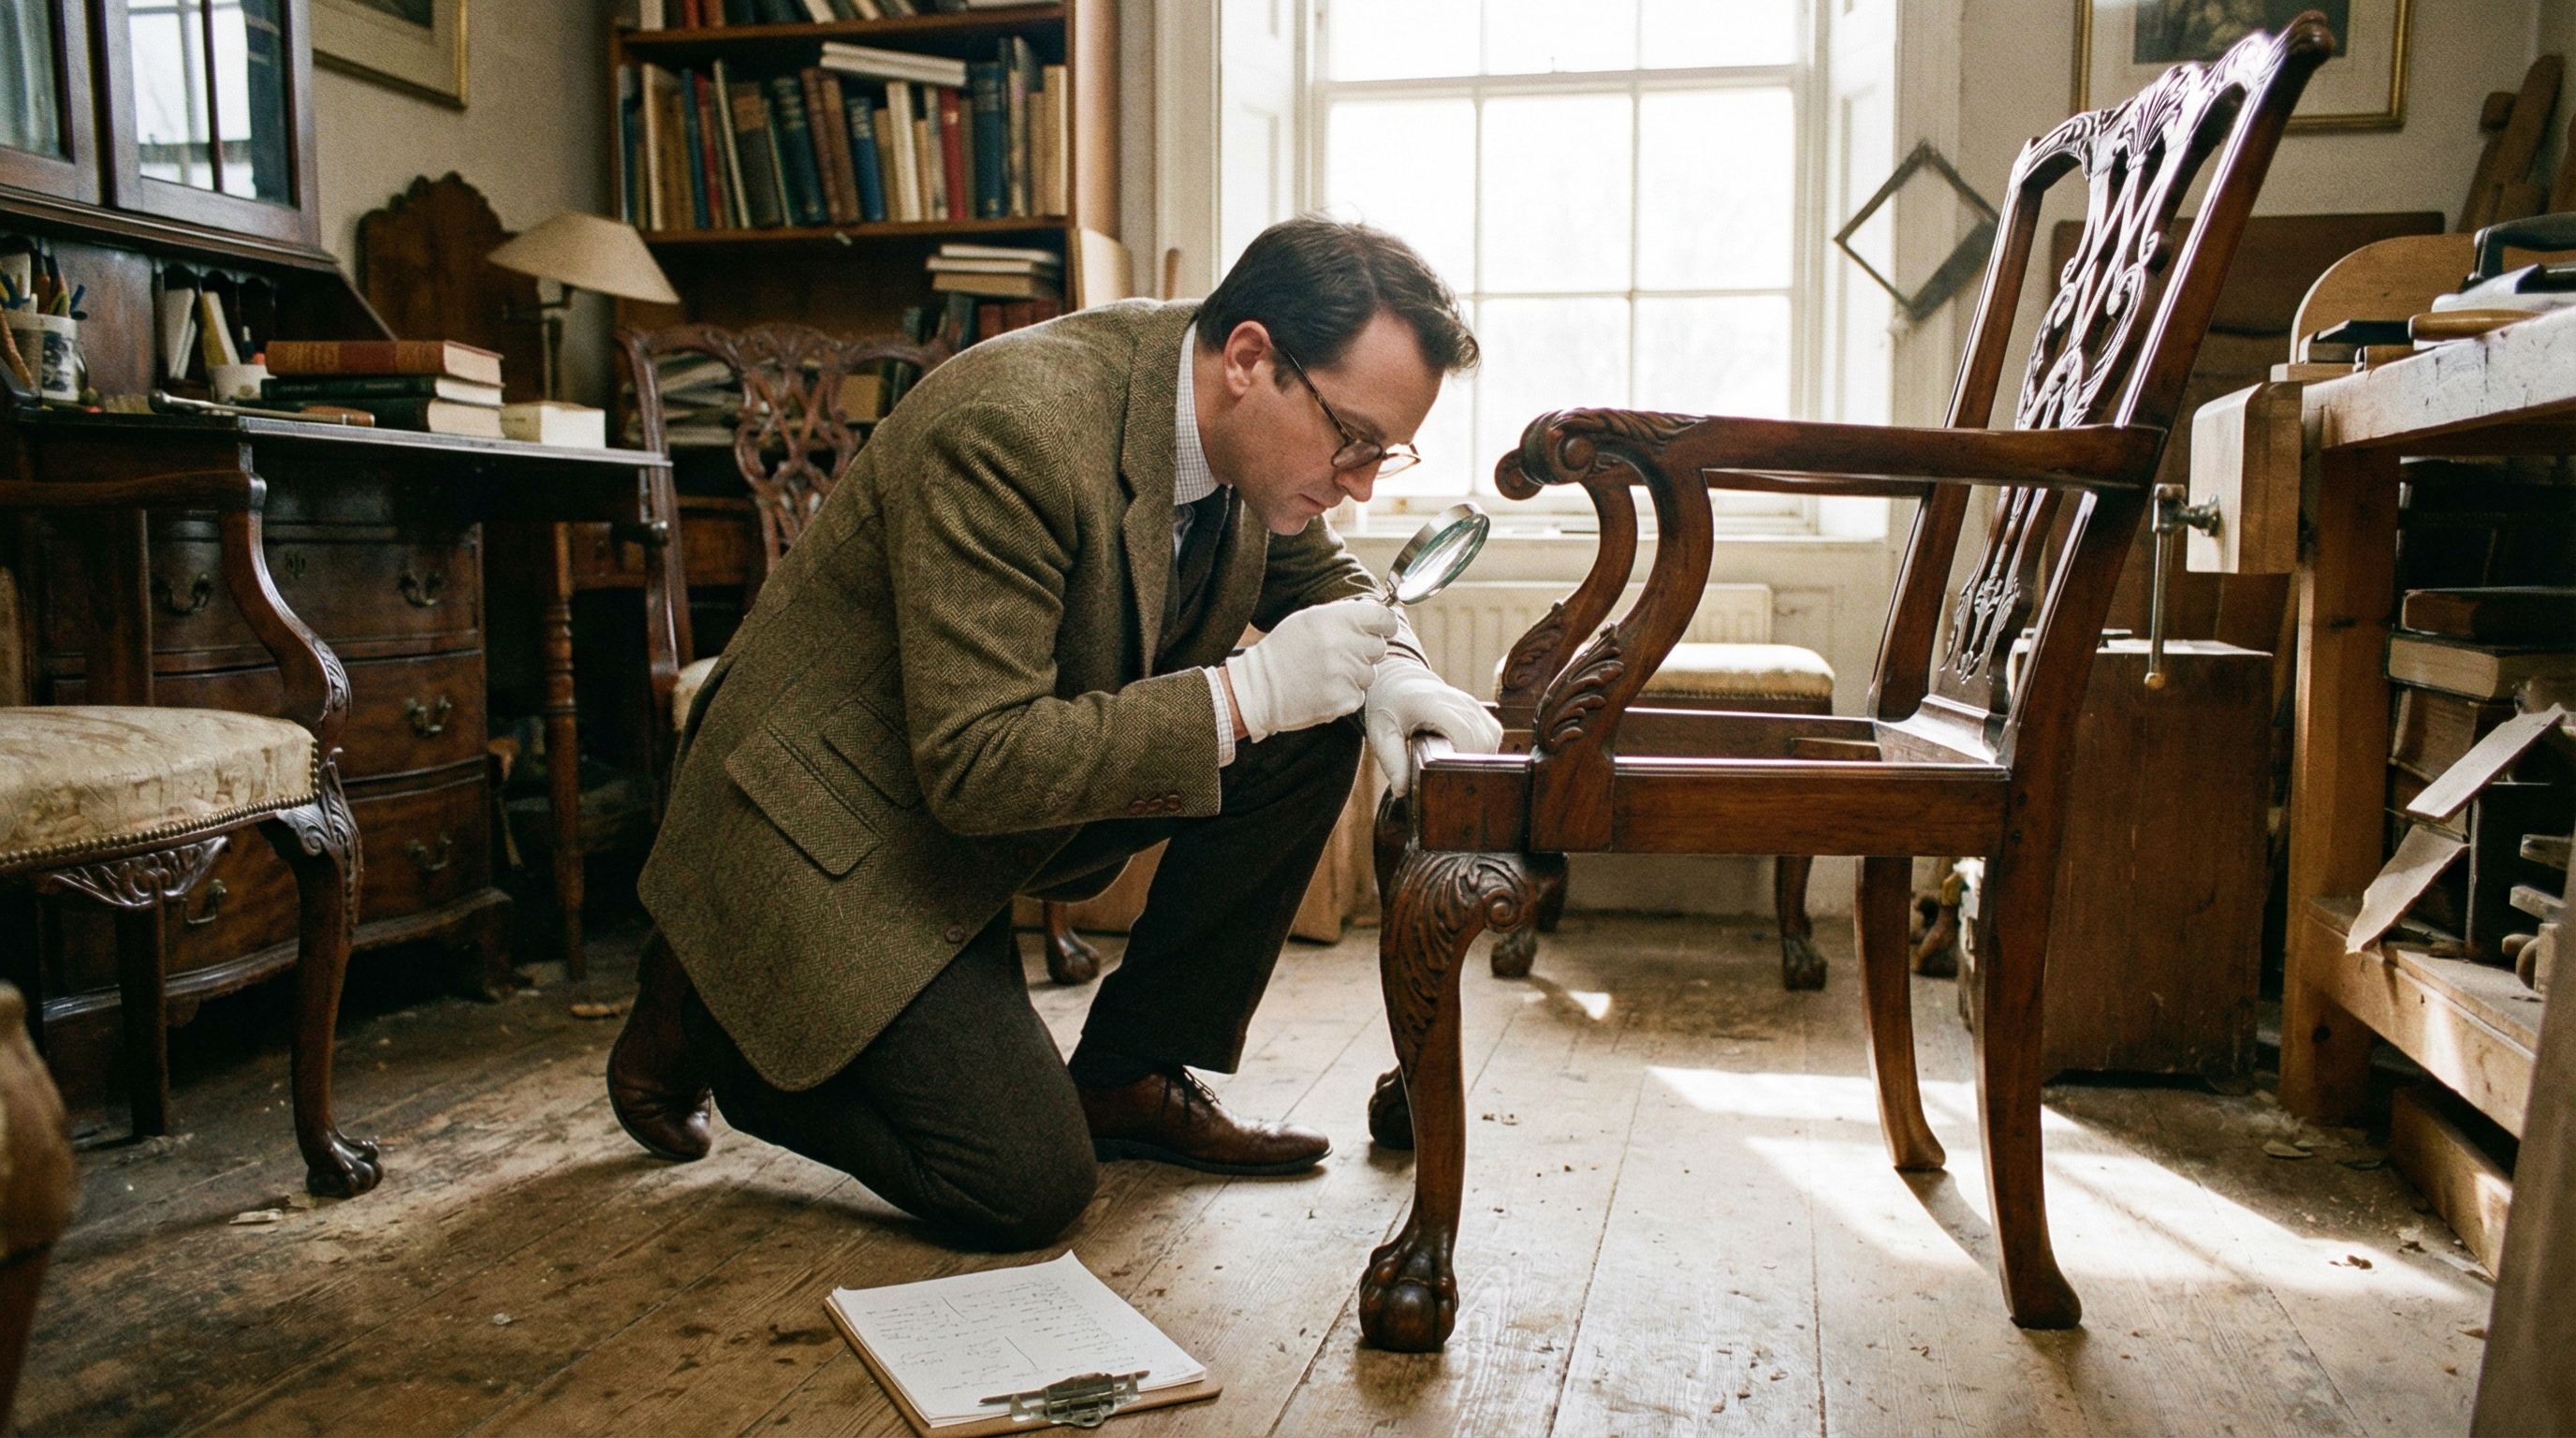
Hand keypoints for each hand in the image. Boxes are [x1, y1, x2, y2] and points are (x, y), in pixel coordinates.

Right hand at [1223, 597, 1396, 741]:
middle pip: (1379, 647)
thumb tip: (1376, 616)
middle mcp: (1344, 645)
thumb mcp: (1309, 619)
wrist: (1258, 689)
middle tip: (1340, 655)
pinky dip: (1346, 694)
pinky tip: (1324, 689)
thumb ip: (1344, 615)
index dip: (1384, 625)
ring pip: (1370, 673)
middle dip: (1365, 651)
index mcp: (1336, 620)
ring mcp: (1345, 674)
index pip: (1384, 618)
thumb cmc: (1283, 651)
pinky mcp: (1343, 700)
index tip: (1380, 630)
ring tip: (1326, 673)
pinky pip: (1359, 695)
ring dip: (1355, 674)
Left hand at [1365, 657, 1502, 795]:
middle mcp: (1458, 701)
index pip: (1463, 735)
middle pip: (1481, 742)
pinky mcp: (1480, 710)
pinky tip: (1463, 757)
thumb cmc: (1389, 707)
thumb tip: (1401, 791)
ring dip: (1477, 761)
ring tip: (1453, 769)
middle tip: (1448, 782)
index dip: (1459, 762)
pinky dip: (1483, 751)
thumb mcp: (1381, 733)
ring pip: (1490, 740)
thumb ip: (1392, 761)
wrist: (1400, 681)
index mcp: (1433, 705)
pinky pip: (1493, 735)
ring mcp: (1472, 704)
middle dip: (1468, 767)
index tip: (1446, 780)